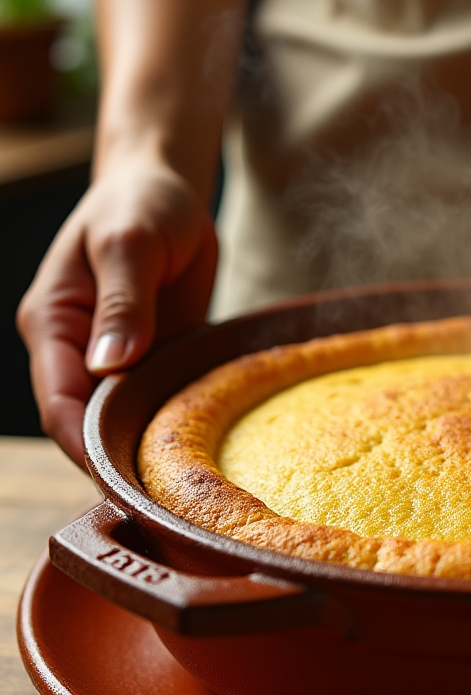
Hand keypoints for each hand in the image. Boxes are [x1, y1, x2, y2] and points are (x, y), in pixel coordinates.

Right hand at [17, 161, 217, 468]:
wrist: (166, 189)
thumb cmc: (141, 204)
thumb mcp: (131, 244)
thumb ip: (121, 304)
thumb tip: (109, 364)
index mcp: (53, 322)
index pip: (59, 402)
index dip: (84, 445)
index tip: (119, 481)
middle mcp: (75, 348)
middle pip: (83, 422)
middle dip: (113, 461)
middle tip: (160, 505)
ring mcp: (111, 356)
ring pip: (117, 419)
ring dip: (141, 452)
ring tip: (179, 495)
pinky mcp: (146, 358)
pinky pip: (149, 403)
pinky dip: (164, 429)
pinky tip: (194, 457)